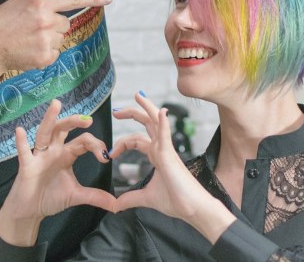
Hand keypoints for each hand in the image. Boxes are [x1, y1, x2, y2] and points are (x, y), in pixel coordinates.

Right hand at [0, 0, 112, 74]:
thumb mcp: (21, 1)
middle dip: (54, 26)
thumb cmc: (1, 21)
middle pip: (66, 24)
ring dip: (50, 40)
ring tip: (29, 40)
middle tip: (34, 29)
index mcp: (40, 2)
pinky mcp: (45, 57)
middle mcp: (46, 20)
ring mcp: (46, 40)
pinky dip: (46, 53)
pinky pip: (56, 53)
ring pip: (61, 39)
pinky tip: (30, 50)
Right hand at [0, 99, 114, 245]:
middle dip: (75, 121)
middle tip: (88, 120)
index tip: (105, 157)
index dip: (96, 145)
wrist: (30, 210)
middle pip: (64, 129)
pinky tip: (20, 131)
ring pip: (45, 133)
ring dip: (50, 119)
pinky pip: (24, 152)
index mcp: (67, 154)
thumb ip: (95, 196)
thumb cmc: (50, 197)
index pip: (83, 141)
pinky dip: (21, 142)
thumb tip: (116, 205)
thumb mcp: (76, 196)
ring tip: (56, 104)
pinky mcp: (27, 165)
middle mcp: (54, 150)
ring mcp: (39, 156)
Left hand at [112, 92, 234, 242]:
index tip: (111, 154)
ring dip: (147, 107)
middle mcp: (161, 149)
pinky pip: (166, 135)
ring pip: (156, 122)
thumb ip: (130, 198)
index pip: (137, 140)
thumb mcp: (146, 198)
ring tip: (138, 95)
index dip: (122, 143)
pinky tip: (161, 112)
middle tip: (117, 111)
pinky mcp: (170, 156)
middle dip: (132, 114)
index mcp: (157, 155)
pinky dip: (163, 123)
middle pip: (147, 124)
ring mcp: (166, 150)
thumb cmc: (176, 201)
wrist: (192, 209)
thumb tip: (116, 206)